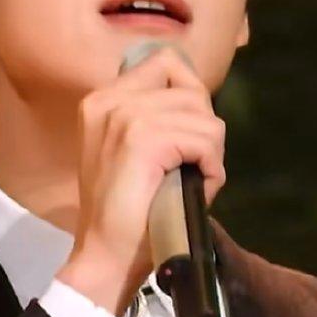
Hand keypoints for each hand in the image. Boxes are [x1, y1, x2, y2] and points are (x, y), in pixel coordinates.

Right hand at [54, 47, 226, 314]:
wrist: (106, 255)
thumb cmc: (127, 211)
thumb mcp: (133, 151)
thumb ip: (157, 118)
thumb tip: (201, 104)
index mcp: (103, 99)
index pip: (166, 61)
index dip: (191, 95)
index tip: (188, 134)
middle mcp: (110, 100)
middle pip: (191, 90)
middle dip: (205, 130)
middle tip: (194, 166)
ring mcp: (125, 117)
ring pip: (204, 117)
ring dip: (211, 153)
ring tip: (194, 181)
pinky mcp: (143, 139)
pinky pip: (204, 140)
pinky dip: (212, 167)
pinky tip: (198, 189)